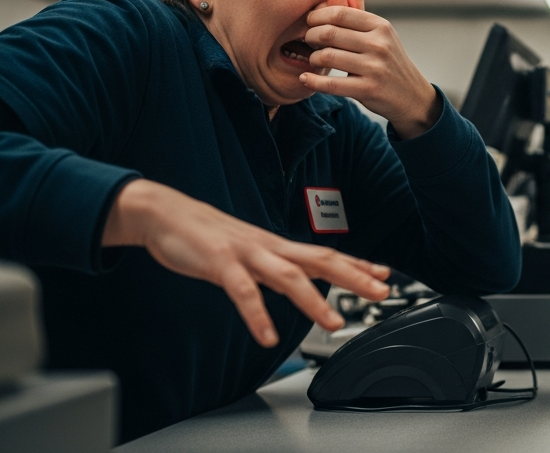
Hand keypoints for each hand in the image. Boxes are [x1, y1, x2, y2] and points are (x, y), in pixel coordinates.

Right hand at [101, 179, 392, 347]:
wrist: (165, 213)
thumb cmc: (207, 236)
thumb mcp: (249, 253)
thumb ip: (274, 269)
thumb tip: (299, 285)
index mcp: (277, 247)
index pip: (326, 255)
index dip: (357, 265)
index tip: (385, 274)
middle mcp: (269, 247)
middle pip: (320, 261)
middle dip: (354, 276)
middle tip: (381, 292)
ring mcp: (246, 254)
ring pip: (288, 276)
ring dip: (314, 300)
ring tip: (333, 323)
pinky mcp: (219, 263)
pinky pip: (242, 292)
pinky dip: (257, 315)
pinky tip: (267, 336)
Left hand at [299, 5, 440, 138]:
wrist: (412, 95)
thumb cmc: (390, 63)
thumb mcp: (382, 36)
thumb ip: (358, 17)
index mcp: (380, 26)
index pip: (339, 14)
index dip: (317, 16)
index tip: (310, 22)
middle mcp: (379, 44)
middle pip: (329, 33)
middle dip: (311, 36)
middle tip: (308, 41)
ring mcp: (374, 68)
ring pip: (327, 56)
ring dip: (312, 58)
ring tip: (313, 60)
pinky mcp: (368, 89)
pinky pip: (331, 84)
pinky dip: (313, 81)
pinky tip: (305, 79)